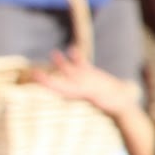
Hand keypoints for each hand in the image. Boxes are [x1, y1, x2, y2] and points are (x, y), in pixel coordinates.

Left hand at [27, 52, 141, 119]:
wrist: (122, 102)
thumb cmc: (115, 105)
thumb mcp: (105, 100)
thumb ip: (97, 95)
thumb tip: (92, 92)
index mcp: (79, 94)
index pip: (58, 89)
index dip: (47, 84)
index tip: (36, 79)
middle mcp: (78, 87)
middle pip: (58, 82)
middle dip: (46, 79)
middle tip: (33, 73)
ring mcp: (84, 81)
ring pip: (69, 71)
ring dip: (60, 63)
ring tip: (53, 53)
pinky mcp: (91, 75)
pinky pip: (82, 65)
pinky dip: (77, 57)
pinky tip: (72, 49)